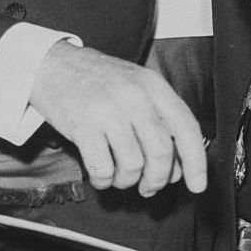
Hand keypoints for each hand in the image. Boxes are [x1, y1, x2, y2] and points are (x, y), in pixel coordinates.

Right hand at [30, 42, 207, 195]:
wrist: (53, 64)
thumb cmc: (98, 80)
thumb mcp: (138, 86)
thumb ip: (160, 119)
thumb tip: (178, 167)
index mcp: (154, 86)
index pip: (186, 127)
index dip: (196, 162)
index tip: (197, 185)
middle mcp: (135, 96)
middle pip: (161, 152)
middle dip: (158, 178)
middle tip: (149, 186)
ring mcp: (108, 110)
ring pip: (133, 164)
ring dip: (127, 180)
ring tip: (119, 175)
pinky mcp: (82, 125)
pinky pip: (102, 168)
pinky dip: (104, 181)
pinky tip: (102, 175)